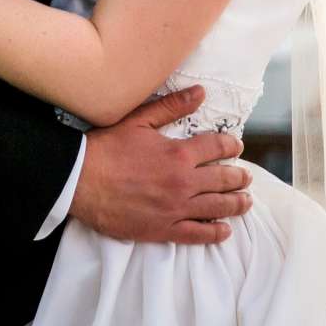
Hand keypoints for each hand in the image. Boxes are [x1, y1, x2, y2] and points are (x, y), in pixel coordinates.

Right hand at [68, 83, 253, 245]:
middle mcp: (183, 182)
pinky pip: (197, 234)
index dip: (231, 145)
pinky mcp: (163, 229)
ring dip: (236, 204)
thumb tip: (200, 92)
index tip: (237, 147)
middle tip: (246, 177)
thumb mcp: (139, 120)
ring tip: (245, 202)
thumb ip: (172, 106)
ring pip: (216, 207)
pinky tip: (224, 230)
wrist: (79, 181)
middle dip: (239, 177)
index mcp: (179, 154)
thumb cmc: (107, 148)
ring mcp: (175, 208)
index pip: (217, 147)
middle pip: (223, 179)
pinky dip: (214, 232)